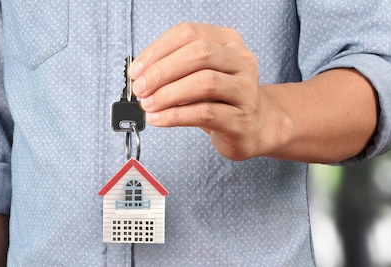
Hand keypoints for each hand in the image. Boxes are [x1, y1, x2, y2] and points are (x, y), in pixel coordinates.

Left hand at [129, 23, 290, 160]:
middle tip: (141, 88)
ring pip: (205, 82)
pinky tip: (159, 119)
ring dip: (169, 94)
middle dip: (162, 71)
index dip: (157, 50)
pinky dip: (176, 115)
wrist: (254, 127)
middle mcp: (241, 61)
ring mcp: (245, 89)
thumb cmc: (220, 99)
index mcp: (227, 41)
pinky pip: (206, 113)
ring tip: (148, 105)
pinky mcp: (241, 118)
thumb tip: (140, 75)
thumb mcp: (199, 75)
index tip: (136, 70)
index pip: (188, 33)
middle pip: (199, 54)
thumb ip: (173, 69)